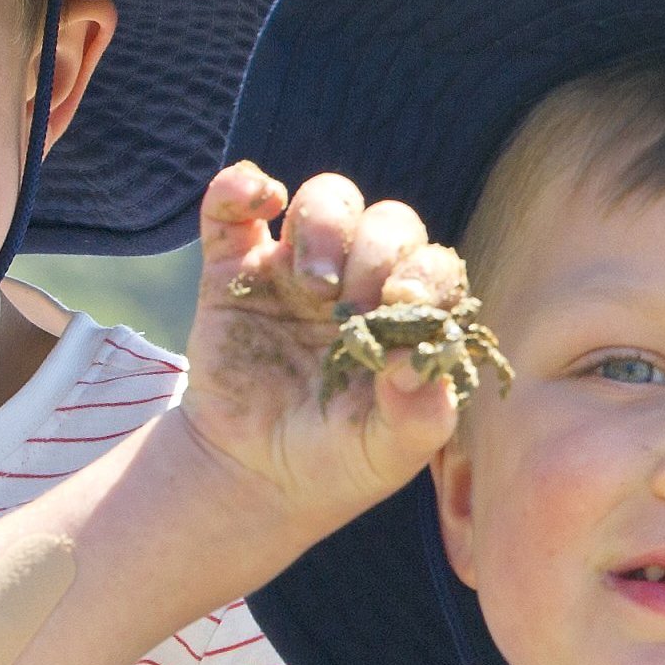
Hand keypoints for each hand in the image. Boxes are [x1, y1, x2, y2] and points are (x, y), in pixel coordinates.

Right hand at [172, 162, 470, 539]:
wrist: (252, 476)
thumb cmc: (336, 461)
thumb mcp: (387, 454)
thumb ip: (420, 415)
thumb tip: (421, 366)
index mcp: (406, 316)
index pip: (432, 267)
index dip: (425, 273)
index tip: (404, 302)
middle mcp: (358, 281)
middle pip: (385, 222)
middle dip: (374, 254)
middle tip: (347, 306)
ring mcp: (294, 270)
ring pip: (323, 201)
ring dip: (324, 225)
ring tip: (312, 285)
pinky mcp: (233, 270)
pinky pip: (231, 208)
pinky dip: (240, 187)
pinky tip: (258, 199)